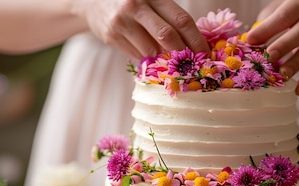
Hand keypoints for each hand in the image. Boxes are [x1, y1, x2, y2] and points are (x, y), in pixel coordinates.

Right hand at [74, 0, 208, 57]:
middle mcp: (136, 6)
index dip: (197, 39)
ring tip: (172, 62)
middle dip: (183, 54)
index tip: (206, 54)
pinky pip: (138, 56)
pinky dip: (149, 60)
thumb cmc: (132, 3)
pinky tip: (151, 56)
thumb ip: (169, 17)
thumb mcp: (151, 0)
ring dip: (165, 60)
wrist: (92, 1)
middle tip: (193, 65)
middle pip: (168, 36)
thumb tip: (195, 44)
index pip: (181, 20)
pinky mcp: (111, 36)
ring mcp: (122, 22)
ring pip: (152, 51)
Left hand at [246, 0, 298, 94]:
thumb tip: (248, 44)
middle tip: (268, 58)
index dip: (267, 29)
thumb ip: (265, 23)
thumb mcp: (278, 8)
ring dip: (295, 65)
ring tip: (281, 75)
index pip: (283, 16)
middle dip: (284, 46)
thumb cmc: (291, 9)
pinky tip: (297, 90)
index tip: (250, 40)